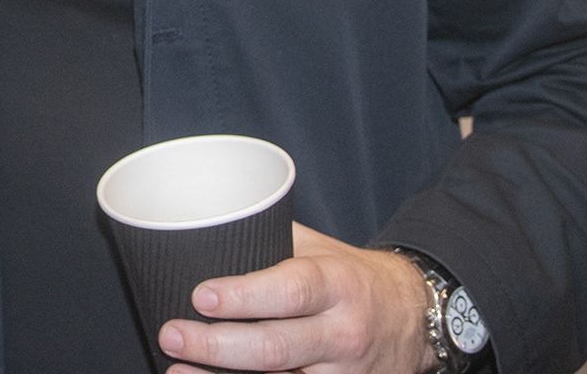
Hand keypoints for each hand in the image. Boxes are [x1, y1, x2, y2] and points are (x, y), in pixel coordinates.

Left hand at [161, 224, 432, 373]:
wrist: (414, 316)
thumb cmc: (352, 276)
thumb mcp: (320, 249)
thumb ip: (270, 241)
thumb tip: (206, 227)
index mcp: (337, 285)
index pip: (290, 291)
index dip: (244, 296)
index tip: (201, 296)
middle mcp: (342, 334)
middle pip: (277, 348)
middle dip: (218, 345)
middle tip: (172, 334)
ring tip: (179, 371)